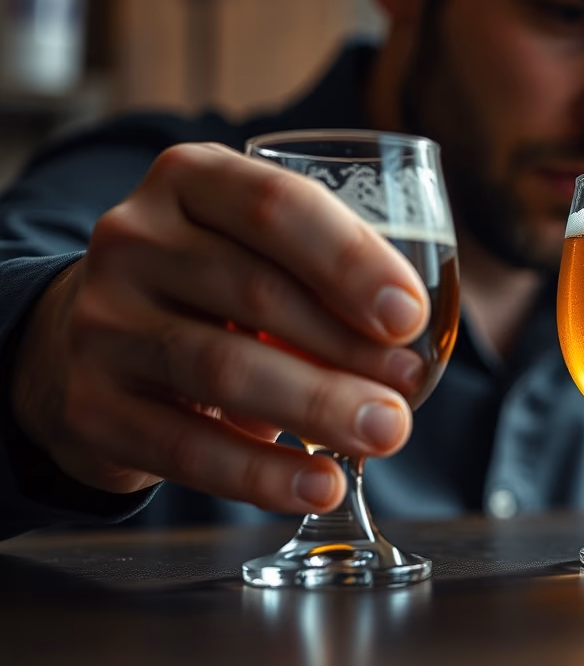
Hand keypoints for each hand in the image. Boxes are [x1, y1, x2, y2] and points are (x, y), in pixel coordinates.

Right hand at [10, 143, 431, 513]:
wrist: (81, 340)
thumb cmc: (212, 289)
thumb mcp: (256, 248)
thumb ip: (324, 270)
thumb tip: (421, 340)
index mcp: (191, 180)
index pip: (277, 208)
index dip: (351, 261)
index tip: (410, 314)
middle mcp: (134, 238)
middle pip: (255, 292)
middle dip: (348, 346)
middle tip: (411, 386)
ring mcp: (102, 323)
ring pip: (222, 368)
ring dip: (317, 406)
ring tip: (385, 433)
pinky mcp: (90, 406)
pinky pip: (184, 447)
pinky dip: (261, 474)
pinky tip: (321, 485)